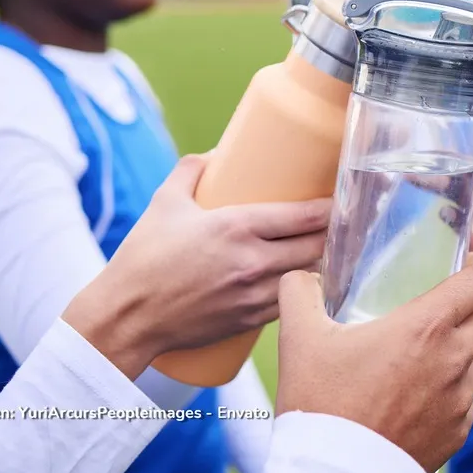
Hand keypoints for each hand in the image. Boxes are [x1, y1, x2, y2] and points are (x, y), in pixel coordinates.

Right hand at [62, 154, 330, 377]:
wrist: (126, 317)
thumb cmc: (143, 258)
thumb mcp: (165, 203)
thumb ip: (191, 170)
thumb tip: (215, 152)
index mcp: (237, 227)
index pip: (305, 215)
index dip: (333, 206)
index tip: (344, 195)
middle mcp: (252, 262)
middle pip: (318, 246)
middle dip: (337, 232)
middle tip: (346, 219)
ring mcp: (255, 295)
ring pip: (313, 277)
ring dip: (327, 262)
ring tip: (335, 247)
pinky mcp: (252, 320)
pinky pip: (294, 302)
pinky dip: (308, 290)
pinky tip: (314, 279)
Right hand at [275, 252, 472, 472]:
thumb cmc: (320, 404)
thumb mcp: (300, 339)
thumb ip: (300, 293)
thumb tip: (303, 275)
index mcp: (427, 328)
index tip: (466, 264)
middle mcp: (454, 360)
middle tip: (450, 301)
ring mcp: (460, 400)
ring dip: (466, 344)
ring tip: (430, 347)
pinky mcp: (458, 431)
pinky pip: (469, 396)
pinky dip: (454, 385)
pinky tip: (422, 388)